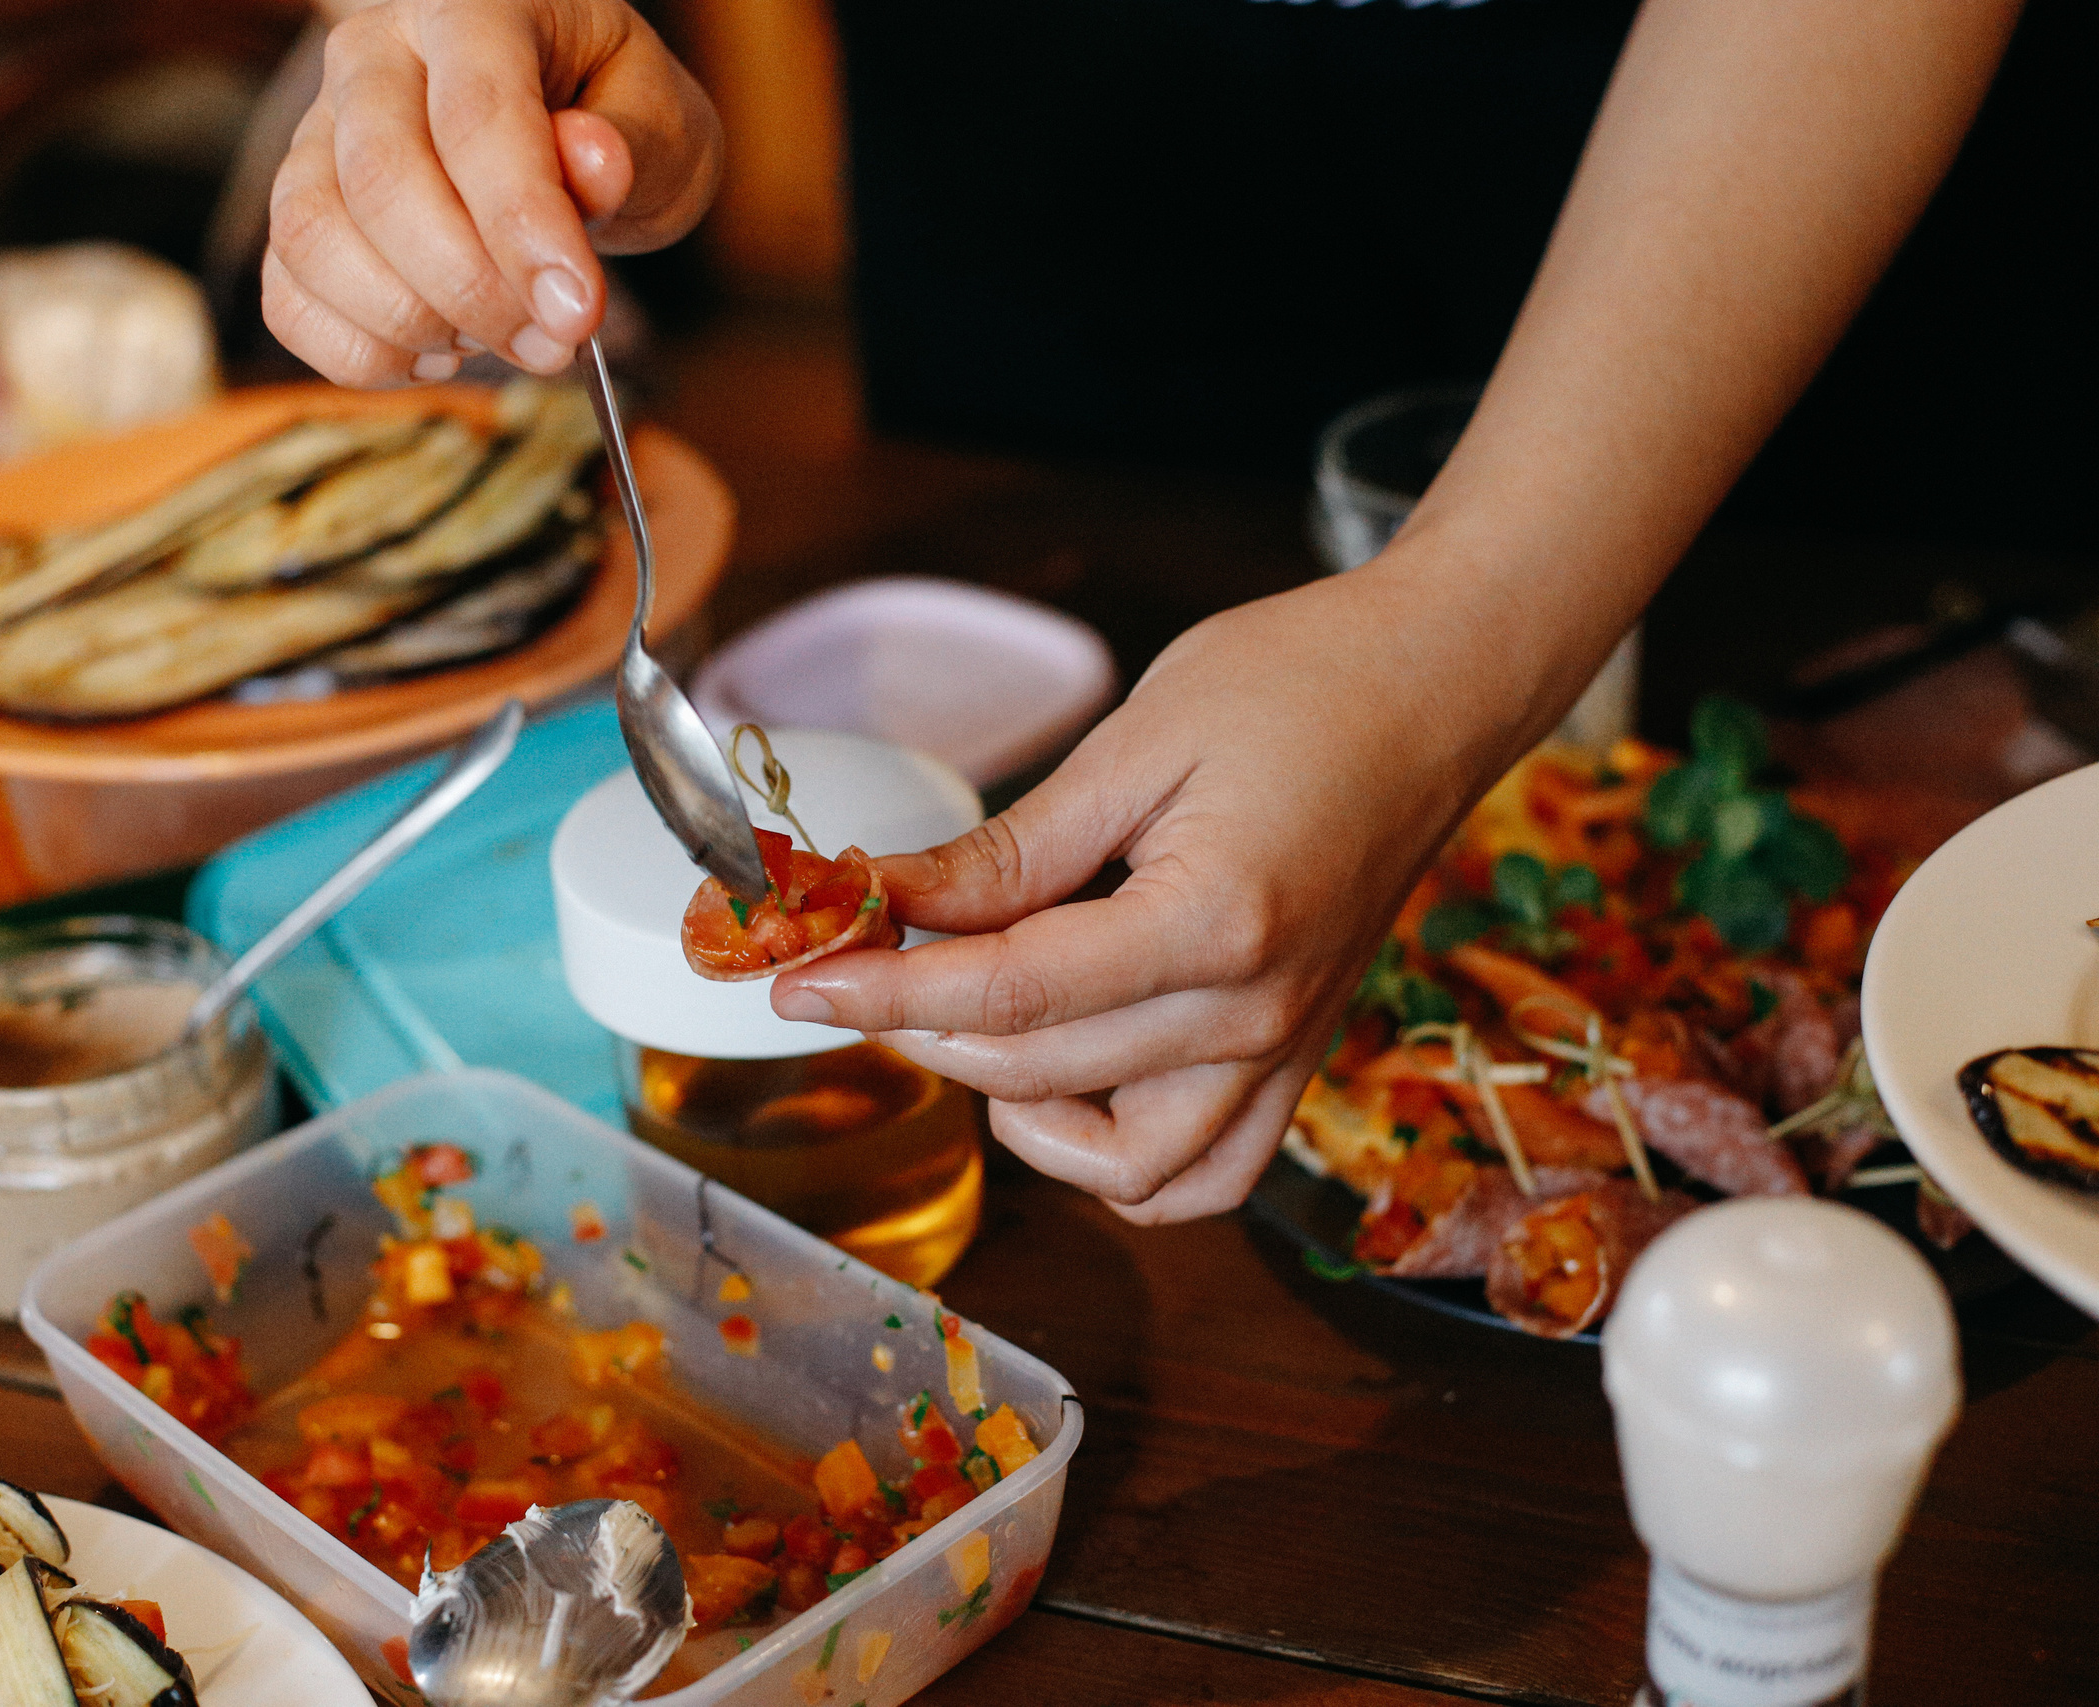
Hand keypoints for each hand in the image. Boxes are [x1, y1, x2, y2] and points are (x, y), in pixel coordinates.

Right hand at [264, 0, 720, 386]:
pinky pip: (288, 298)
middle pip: (380, 182)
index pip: (474, 115)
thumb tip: (592, 164)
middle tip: (554, 342)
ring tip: (499, 340)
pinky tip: (438, 351)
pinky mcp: (298, 211)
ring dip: (412, 326)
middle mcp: (372, 56)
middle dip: (472, 291)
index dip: (521, 224)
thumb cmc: (611, 117)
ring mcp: (317, 133)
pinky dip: (362, 353)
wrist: (557, 120)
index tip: (575, 311)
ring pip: (313, 240)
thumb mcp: (658, 118)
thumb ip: (630, 143)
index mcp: (470, 7)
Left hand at [770, 562, 1552, 1223]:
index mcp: (1214, 923)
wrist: (1436, 688)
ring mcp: (1283, 1051)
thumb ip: (1010, 850)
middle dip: (921, 1029)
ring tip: (972, 1026)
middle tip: (853, 968)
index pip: (1011, 995)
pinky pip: (1200, 1173)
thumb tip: (887, 903)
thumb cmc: (1299, 685)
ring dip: (1022, 1116)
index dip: (886, 993)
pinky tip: (1064, 1082)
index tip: (797, 982)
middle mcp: (1254, 1015)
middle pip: (1042, 1074)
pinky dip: (1119, 1163)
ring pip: (1125, 1168)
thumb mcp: (1133, 744)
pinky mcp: (1295, 1060)